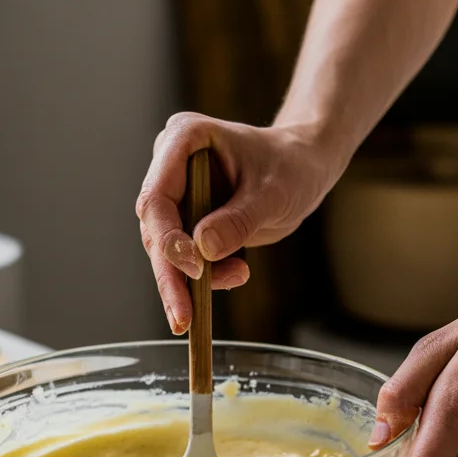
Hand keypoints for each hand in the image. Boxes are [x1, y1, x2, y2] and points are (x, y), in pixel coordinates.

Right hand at [136, 113, 338, 333]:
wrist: (302, 166)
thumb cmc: (291, 166)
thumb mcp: (273, 193)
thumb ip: (239, 220)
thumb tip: (202, 252)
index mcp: (183, 139)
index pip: (157, 197)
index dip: (169, 239)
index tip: (194, 271)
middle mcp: (169, 165)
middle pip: (155, 228)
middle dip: (171, 274)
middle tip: (184, 317)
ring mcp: (175, 193)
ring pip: (165, 250)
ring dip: (191, 280)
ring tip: (238, 277)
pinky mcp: (185, 220)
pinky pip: (183, 257)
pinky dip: (203, 278)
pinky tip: (236, 274)